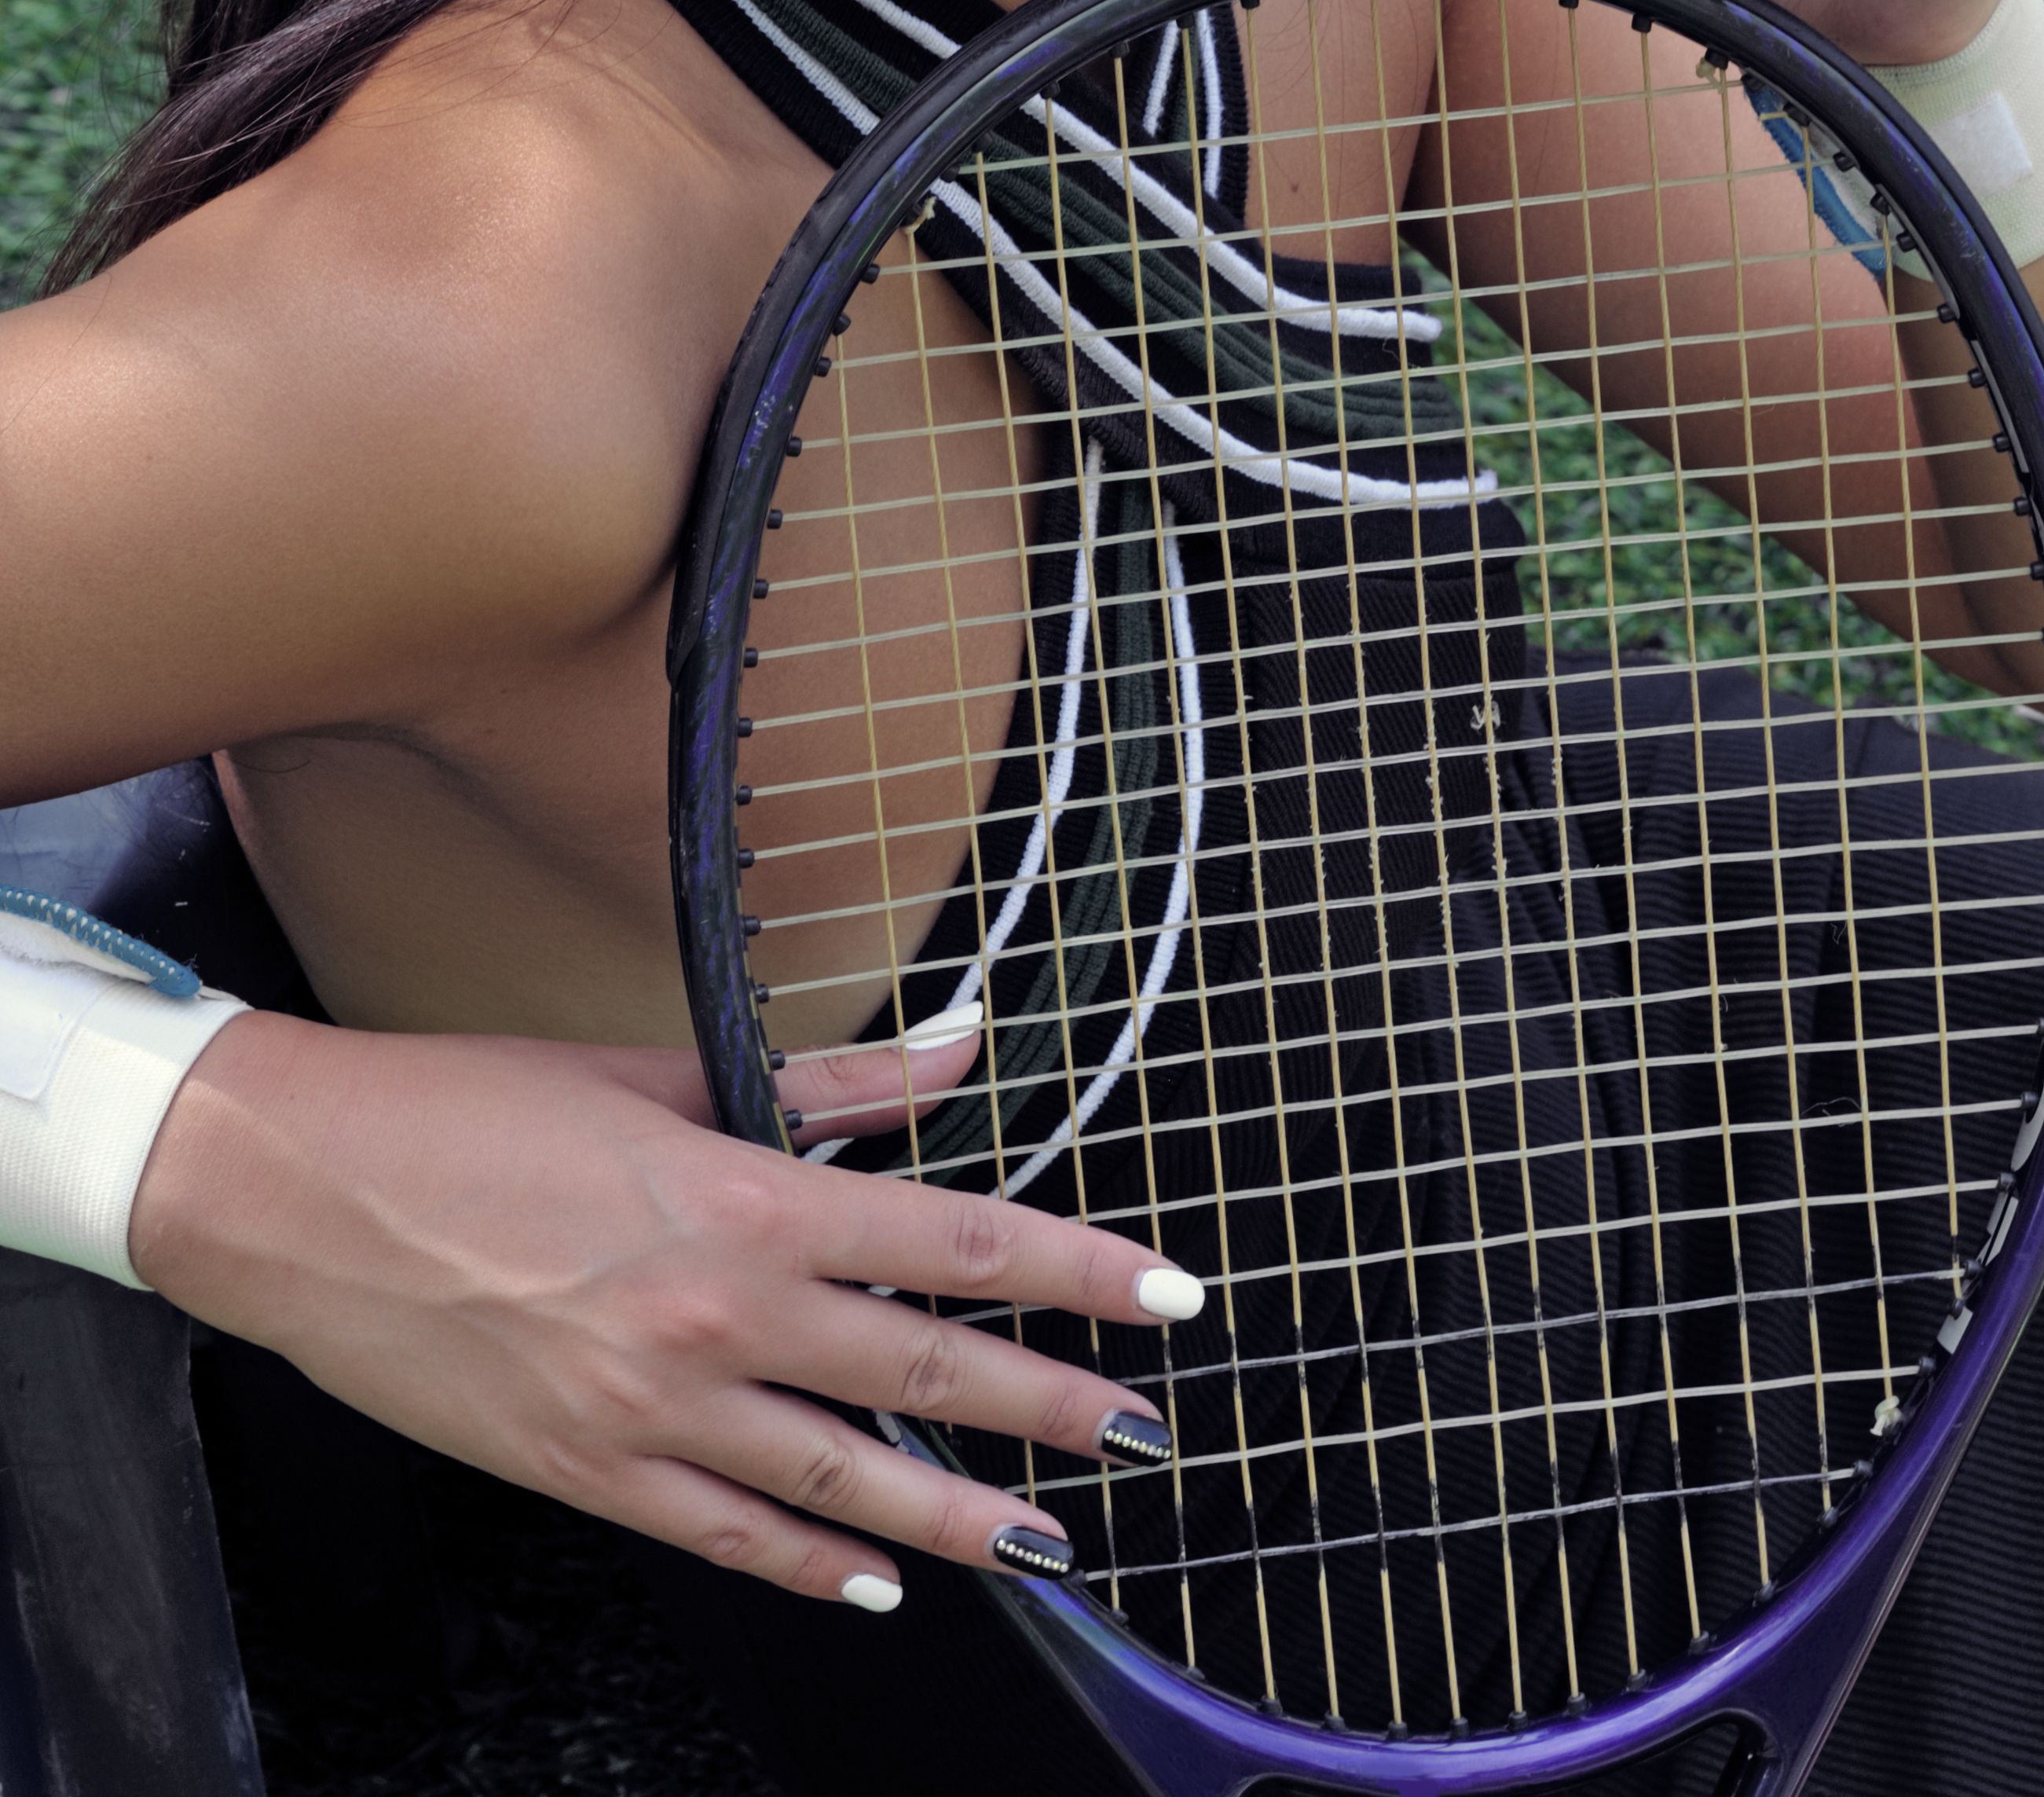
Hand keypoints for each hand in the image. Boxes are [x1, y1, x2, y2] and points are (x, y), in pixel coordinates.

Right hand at [132, 1011, 1192, 1610]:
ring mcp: (651, 1412)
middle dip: (1048, 1405)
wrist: (301, 1195)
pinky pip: (730, 1533)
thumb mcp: (660, 1072)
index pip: (952, 1240)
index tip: (1162, 1295)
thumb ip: (824, 1083)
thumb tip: (953, 1047)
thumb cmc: (470, 1112)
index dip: (1073, 1271)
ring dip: (957, 1515)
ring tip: (1043, 1535)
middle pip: (922, 1372)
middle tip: (1138, 1427)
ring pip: (844, 1480)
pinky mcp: (588, 1473)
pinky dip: (814, 1560)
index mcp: (742, 1202)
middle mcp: (715, 1318)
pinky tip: (874, 1576)